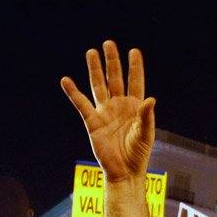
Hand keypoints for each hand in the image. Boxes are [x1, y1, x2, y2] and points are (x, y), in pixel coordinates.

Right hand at [61, 41, 155, 181]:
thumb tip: (150, 98)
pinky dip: (73, 92)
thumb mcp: (146, 134)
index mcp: (135, 107)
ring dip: (95, 69)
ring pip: (98, 86)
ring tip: (91, 52)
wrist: (124, 172)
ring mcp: (105, 112)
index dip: (135, 67)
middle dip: (112, 61)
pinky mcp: (92, 122)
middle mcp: (119, 105)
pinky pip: (81, 104)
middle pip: (115, 78)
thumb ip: (147, 116)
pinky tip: (66, 80)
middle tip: (109, 43)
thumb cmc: (138, 154)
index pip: (135, 81)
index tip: (134, 51)